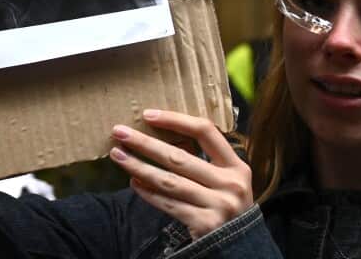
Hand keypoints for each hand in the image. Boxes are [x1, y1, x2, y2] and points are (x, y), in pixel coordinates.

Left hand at [110, 109, 252, 239]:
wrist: (241, 246)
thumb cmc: (228, 206)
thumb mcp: (228, 181)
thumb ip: (208, 162)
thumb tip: (162, 138)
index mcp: (237, 166)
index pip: (205, 131)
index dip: (176, 120)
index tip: (148, 115)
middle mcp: (230, 184)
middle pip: (179, 157)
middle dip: (145, 143)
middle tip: (119, 132)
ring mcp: (219, 205)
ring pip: (169, 181)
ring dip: (139, 167)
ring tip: (118, 156)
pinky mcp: (205, 225)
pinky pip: (169, 204)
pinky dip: (149, 193)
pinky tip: (134, 182)